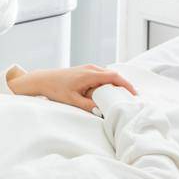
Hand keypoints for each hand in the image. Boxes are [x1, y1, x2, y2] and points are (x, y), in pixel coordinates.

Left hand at [7, 65, 136, 112]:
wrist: (44, 80)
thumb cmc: (56, 89)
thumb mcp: (72, 100)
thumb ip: (88, 105)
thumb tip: (102, 111)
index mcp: (90, 74)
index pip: (114, 76)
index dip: (126, 85)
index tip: (134, 94)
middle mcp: (91, 68)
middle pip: (114, 75)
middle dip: (123, 85)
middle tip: (131, 98)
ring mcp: (89, 68)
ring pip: (108, 75)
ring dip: (116, 84)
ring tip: (122, 97)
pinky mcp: (86, 70)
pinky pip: (102, 75)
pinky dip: (108, 83)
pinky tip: (109, 92)